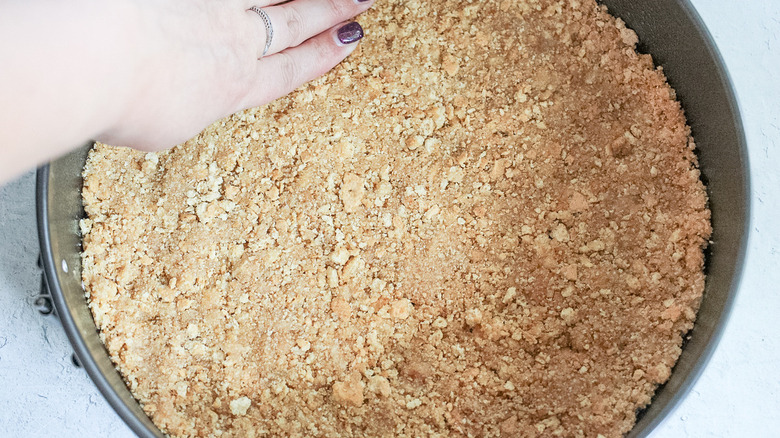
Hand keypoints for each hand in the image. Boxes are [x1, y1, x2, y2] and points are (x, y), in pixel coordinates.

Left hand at [98, 0, 371, 150]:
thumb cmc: (121, 100)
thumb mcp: (159, 126)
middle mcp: (233, 41)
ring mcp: (214, 4)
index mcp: (230, 87)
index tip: (346, 42)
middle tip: (361, 1)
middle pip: (294, 25)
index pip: (288, 70)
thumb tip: (179, 99)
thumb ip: (180, 108)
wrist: (94, 57)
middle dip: (332, 12)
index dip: (321, 57)